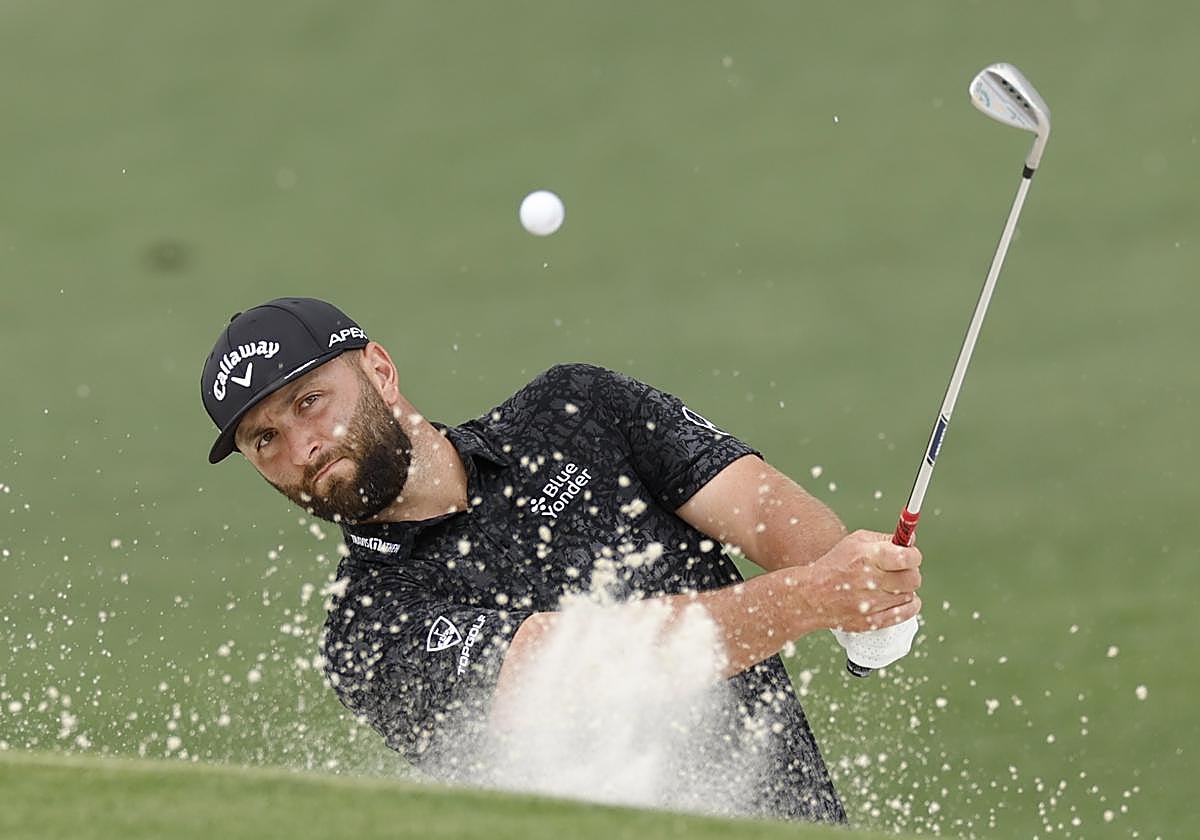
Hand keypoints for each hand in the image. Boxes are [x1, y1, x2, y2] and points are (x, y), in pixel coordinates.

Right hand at [797, 529, 922, 632]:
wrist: (812, 596)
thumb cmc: (835, 565)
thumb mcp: (855, 542)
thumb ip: (884, 539)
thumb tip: (911, 540)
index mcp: (868, 558)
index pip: (908, 557)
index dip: (914, 555)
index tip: (910, 555)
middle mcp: (871, 581)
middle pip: (913, 578)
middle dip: (910, 572)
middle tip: (901, 570)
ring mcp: (872, 604)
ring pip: (910, 594)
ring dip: (904, 589)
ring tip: (889, 585)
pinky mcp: (873, 621)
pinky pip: (907, 613)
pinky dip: (907, 604)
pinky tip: (897, 598)